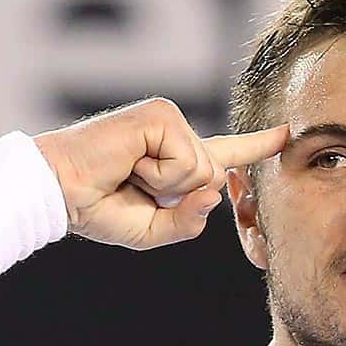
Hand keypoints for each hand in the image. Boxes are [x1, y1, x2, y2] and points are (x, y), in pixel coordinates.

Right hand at [32, 97, 288, 250]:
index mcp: (175, 159)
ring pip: (203, 171)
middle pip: (215, 178)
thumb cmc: (95, 208)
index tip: (287, 133)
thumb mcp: (151, 230)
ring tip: (129, 173)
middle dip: (177, 198)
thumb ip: (188, 222)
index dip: (257, 145)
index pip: (225, 154)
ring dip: (164, 187)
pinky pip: (186, 162)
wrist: (58, 192)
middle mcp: (176, 134)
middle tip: (133, 186)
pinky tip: (130, 163)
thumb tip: (215, 191)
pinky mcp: (161, 114)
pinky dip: (158, 175)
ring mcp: (169, 119)